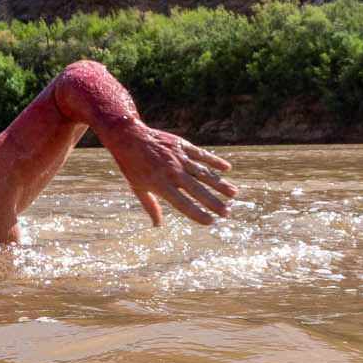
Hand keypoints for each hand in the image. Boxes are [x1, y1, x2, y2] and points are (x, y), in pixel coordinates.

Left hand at [101, 121, 236, 225]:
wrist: (128, 137)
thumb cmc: (132, 166)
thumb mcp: (137, 187)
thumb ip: (150, 206)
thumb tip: (157, 225)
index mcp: (160, 185)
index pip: (182, 203)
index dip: (197, 214)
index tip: (210, 222)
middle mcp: (171, 172)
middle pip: (197, 190)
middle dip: (214, 202)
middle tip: (226, 212)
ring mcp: (178, 158)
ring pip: (203, 173)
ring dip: (220, 184)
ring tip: (233, 193)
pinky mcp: (182, 146)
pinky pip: (201, 155)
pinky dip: (214, 161)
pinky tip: (227, 168)